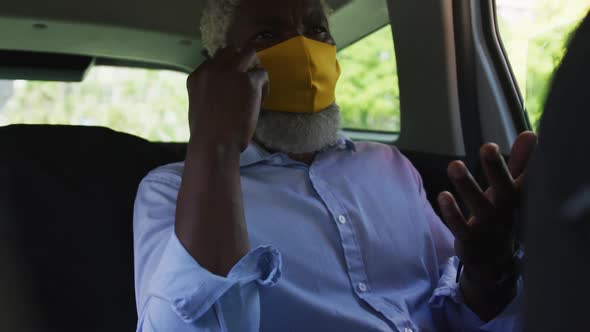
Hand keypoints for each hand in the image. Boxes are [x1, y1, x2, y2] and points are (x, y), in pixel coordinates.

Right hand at [186, 47, 268, 151]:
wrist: (215, 142)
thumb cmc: (206, 134)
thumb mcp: (199, 105)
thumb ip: (209, 91)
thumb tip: (223, 91)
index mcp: (198, 75)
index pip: (216, 60)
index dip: (227, 69)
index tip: (233, 82)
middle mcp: (213, 68)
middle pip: (231, 51)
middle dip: (241, 61)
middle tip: (248, 79)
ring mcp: (232, 72)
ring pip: (249, 53)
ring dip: (254, 67)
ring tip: (257, 87)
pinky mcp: (249, 81)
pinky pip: (262, 74)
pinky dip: (264, 86)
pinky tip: (260, 102)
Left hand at [437, 131, 536, 318]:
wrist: (493, 260)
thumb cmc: (500, 214)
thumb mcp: (511, 189)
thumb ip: (519, 163)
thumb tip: (531, 134)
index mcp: (516, 196)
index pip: (526, 176)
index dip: (528, 158)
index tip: (529, 135)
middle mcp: (505, 210)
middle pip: (505, 189)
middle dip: (497, 168)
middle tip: (488, 147)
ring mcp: (488, 226)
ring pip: (479, 206)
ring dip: (467, 186)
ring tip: (454, 165)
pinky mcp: (470, 239)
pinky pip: (461, 227)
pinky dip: (452, 213)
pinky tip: (443, 195)